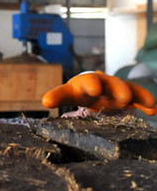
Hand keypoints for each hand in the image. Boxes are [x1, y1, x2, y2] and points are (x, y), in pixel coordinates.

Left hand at [42, 70, 156, 115]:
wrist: (94, 88)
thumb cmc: (79, 91)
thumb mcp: (68, 94)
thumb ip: (58, 96)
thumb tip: (45, 101)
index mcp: (86, 83)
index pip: (87, 81)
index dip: (91, 84)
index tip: (94, 89)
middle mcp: (104, 83)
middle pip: (111, 84)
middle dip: (117, 89)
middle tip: (122, 97)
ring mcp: (117, 89)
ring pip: (128, 90)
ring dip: (136, 95)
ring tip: (146, 103)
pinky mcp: (129, 97)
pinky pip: (139, 98)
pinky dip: (145, 102)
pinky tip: (153, 109)